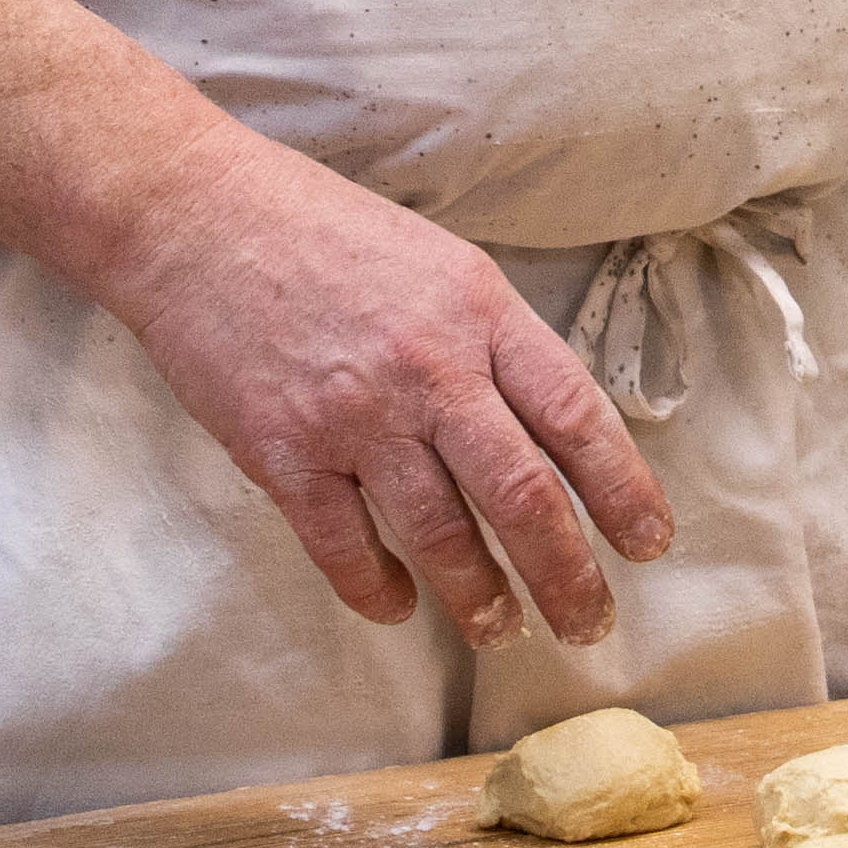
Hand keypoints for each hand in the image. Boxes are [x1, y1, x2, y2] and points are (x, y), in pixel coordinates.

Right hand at [97, 138, 673, 642]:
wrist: (198, 217)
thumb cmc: (325, 233)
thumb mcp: (441, 263)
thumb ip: (494, 342)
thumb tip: (551, 427)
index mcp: (479, 312)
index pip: (576, 417)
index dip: (623, 490)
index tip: (650, 543)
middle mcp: (428, 368)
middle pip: (523, 494)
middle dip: (568, 574)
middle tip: (590, 623)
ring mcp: (354, 416)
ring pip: (442, 534)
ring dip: (480, 596)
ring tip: (502, 629)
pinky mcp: (283, 454)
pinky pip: (345, 548)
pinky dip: (379, 589)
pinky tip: (399, 605)